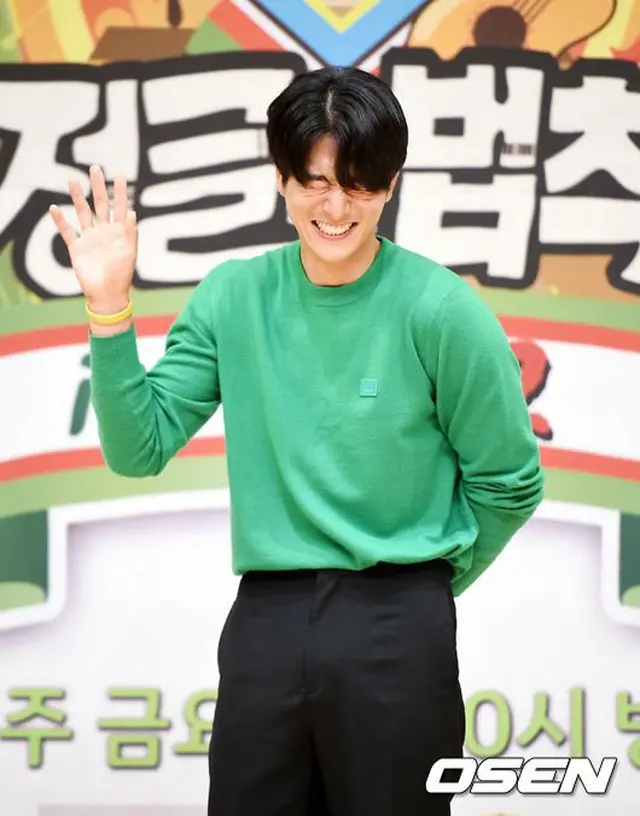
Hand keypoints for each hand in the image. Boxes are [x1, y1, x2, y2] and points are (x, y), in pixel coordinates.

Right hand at [49, 165, 136, 313]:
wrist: (107, 295)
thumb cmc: (121, 276)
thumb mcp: (129, 253)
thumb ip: (130, 233)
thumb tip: (133, 212)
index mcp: (119, 232)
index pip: (121, 207)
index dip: (121, 192)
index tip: (122, 176)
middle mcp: (104, 232)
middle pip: (100, 204)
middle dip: (98, 187)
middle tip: (95, 168)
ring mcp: (89, 239)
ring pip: (82, 213)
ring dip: (77, 198)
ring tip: (72, 180)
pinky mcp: (76, 248)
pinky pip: (67, 232)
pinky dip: (60, 221)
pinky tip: (53, 208)